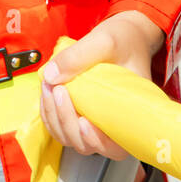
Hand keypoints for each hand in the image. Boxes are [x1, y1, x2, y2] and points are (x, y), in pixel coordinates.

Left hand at [39, 11, 164, 163]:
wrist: (126, 35)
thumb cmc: (124, 39)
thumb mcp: (105, 40)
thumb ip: (79, 55)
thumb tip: (51, 76)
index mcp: (133, 113)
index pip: (117, 146)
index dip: (98, 141)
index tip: (84, 122)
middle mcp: (116, 124)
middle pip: (87, 145)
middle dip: (67, 121)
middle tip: (58, 90)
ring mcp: (98, 122)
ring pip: (71, 138)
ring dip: (55, 117)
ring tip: (50, 86)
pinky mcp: (83, 114)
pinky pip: (62, 127)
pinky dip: (50, 114)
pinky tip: (47, 92)